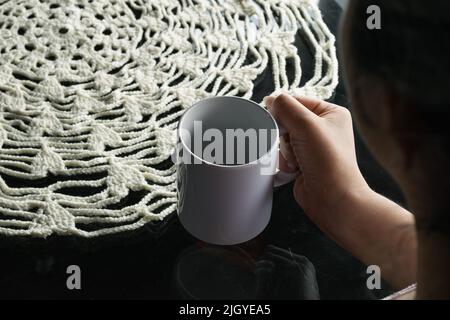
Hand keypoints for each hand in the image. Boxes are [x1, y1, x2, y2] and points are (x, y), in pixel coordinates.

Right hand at [265, 94, 369, 226]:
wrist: (332, 198)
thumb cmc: (329, 162)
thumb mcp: (307, 125)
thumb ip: (286, 107)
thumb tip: (272, 100)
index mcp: (331, 113)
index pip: (297, 101)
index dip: (283, 109)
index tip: (273, 117)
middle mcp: (323, 129)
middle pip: (287, 121)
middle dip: (284, 134)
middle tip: (292, 143)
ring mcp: (312, 147)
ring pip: (282, 139)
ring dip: (285, 150)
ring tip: (298, 160)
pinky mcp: (303, 163)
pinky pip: (283, 155)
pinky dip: (285, 162)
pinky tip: (296, 169)